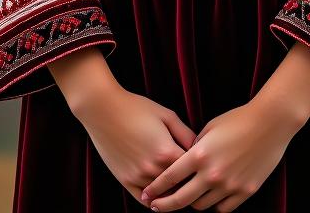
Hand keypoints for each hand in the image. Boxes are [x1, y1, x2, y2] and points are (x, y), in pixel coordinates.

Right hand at [75, 82, 197, 206]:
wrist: (104, 109)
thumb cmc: (137, 108)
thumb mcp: (167, 115)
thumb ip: (186, 134)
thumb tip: (200, 148)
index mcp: (167, 152)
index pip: (193, 171)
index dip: (200, 168)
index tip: (206, 166)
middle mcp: (154, 169)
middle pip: (180, 186)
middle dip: (189, 183)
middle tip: (196, 180)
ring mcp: (138, 177)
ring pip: (163, 196)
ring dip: (173, 193)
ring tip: (182, 188)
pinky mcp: (125, 181)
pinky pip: (144, 201)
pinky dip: (155, 201)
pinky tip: (161, 196)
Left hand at [140, 95, 303, 211]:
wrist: (270, 123)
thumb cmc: (238, 119)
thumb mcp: (210, 128)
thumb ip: (195, 147)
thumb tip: (184, 162)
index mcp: (200, 154)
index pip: (170, 177)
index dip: (156, 188)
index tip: (147, 195)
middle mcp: (212, 174)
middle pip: (181, 200)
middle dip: (165, 205)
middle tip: (156, 207)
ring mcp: (229, 185)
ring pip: (202, 206)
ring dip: (191, 204)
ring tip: (186, 199)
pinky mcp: (245, 192)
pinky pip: (223, 208)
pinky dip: (214, 205)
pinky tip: (210, 199)